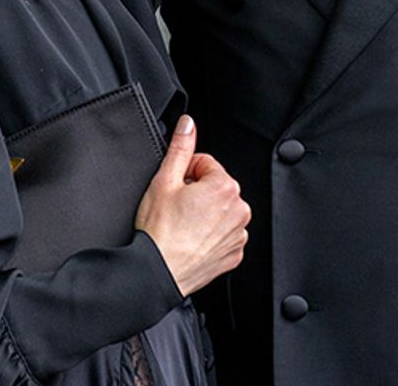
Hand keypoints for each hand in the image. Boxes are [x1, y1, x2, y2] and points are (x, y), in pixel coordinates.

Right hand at [135, 115, 249, 295]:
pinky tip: (191, 240)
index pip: (205, 165)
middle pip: (215, 187)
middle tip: (176, 208)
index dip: (185, 174)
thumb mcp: (164, 181)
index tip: (175, 189)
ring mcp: (239, 233)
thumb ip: (180, 147)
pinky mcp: (234, 253)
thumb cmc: (159, 232)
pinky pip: (224, 235)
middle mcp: (239, 209)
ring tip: (183, 225)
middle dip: (196, 193)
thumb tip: (188, 124)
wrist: (158, 272)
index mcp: (225, 186)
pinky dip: (210, 235)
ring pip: (221, 211)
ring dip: (205, 213)